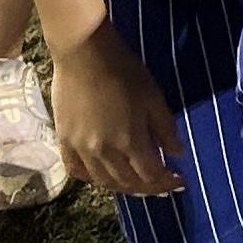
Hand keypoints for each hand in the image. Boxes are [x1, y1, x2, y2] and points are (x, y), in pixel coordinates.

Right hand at [52, 26, 183, 196]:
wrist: (85, 55)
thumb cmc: (125, 72)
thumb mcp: (154, 98)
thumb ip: (166, 129)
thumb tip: (176, 154)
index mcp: (130, 141)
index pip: (151, 175)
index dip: (167, 182)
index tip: (179, 180)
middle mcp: (104, 152)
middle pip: (127, 182)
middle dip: (148, 187)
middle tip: (161, 182)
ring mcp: (80, 149)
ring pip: (103, 181)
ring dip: (122, 186)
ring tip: (136, 181)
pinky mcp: (63, 141)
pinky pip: (76, 170)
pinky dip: (91, 178)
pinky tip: (103, 175)